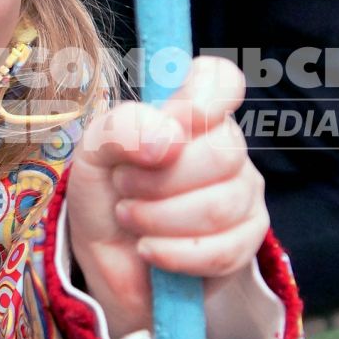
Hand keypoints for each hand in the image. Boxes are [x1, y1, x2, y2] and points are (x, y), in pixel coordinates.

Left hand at [64, 56, 268, 337]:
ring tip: (130, 218)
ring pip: (219, 207)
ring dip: (158, 218)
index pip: (221, 80)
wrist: (105, 259)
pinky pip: (223, 250)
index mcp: (192, 114)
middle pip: (222, 153)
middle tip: (124, 185)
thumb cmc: (107, 194)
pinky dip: (173, 253)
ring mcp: (242, 196)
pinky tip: (149, 249)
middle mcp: (226, 149)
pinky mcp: (245, 244)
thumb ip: (123, 128)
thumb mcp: (94, 153)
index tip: (173, 119)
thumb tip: (169, 139)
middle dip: (158, 179)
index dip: (202, 95)